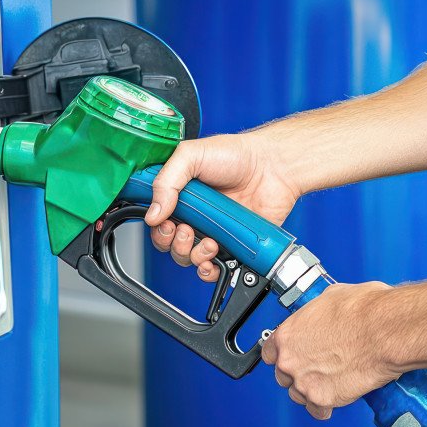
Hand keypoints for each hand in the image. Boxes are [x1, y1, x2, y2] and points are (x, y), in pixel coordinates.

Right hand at [144, 132, 300, 280]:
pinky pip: (210, 269)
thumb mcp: (191, 155)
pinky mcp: (230, 245)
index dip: (156, 225)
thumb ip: (166, 181)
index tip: (164, 221)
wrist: (273, 168)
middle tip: (185, 229)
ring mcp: (211, 231)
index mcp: (180, 194)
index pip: (156, 218)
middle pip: (167, 242)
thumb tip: (153, 214)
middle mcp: (193, 214)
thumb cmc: (236, 155)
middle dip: (171, 241)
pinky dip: (207, 270)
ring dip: (191, 254)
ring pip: (186, 257)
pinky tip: (212, 259)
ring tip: (207, 241)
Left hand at [260, 282, 399, 418]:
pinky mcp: (322, 399)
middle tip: (318, 367)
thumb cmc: (364, 312)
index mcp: (287, 335)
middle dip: (299, 372)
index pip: (269, 352)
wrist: (385, 331)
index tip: (293, 356)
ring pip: (298, 394)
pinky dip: (325, 407)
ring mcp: (304, 382)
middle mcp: (289, 360)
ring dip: (311, 390)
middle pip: (283, 375)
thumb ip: (316, 315)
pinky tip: (335, 398)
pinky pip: (317, 410)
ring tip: (330, 381)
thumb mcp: (330, 298)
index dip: (283, 355)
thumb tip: (324, 315)